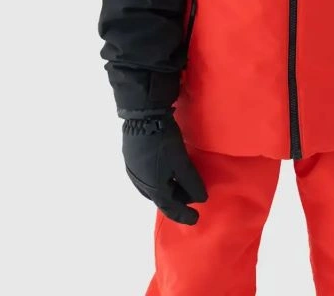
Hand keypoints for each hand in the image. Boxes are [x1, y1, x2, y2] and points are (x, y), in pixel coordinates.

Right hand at [121, 108, 207, 224]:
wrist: (141, 116)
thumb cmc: (163, 141)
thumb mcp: (181, 161)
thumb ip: (191, 182)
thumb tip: (202, 199)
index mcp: (152, 187)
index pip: (170, 207)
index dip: (183, 214)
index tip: (195, 219)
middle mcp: (140, 183)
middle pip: (161, 197)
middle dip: (176, 200)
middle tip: (191, 199)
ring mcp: (133, 170)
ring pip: (153, 187)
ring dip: (167, 189)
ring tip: (180, 186)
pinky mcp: (131, 158)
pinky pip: (147, 177)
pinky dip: (159, 180)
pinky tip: (166, 172)